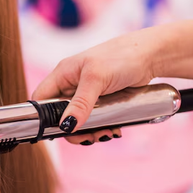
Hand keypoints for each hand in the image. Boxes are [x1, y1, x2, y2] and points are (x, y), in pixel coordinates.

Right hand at [32, 27, 160, 144]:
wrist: (152, 55)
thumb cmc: (121, 57)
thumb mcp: (97, 79)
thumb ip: (81, 103)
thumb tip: (67, 125)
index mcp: (62, 75)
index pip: (40, 99)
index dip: (42, 116)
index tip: (56, 132)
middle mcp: (71, 85)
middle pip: (59, 115)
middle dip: (72, 130)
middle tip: (88, 137)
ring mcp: (86, 94)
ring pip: (77, 121)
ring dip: (89, 132)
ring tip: (106, 133)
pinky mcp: (101, 101)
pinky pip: (94, 120)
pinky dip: (101, 128)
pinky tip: (113, 129)